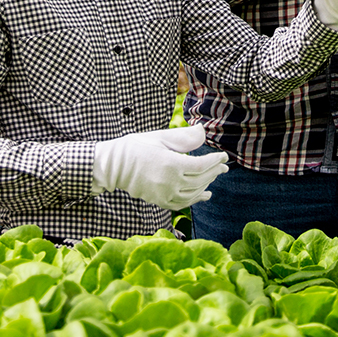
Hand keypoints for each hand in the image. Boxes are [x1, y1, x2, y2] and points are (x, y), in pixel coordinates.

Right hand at [91, 124, 228, 209]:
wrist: (114, 166)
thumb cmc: (136, 147)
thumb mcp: (161, 137)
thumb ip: (184, 137)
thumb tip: (203, 132)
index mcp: (171, 164)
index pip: (201, 165)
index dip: (215, 161)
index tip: (224, 156)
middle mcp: (170, 182)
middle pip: (200, 180)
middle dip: (214, 172)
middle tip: (224, 166)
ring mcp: (164, 194)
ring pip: (193, 193)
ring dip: (207, 185)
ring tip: (215, 177)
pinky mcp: (159, 201)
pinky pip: (183, 203)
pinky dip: (195, 199)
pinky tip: (204, 195)